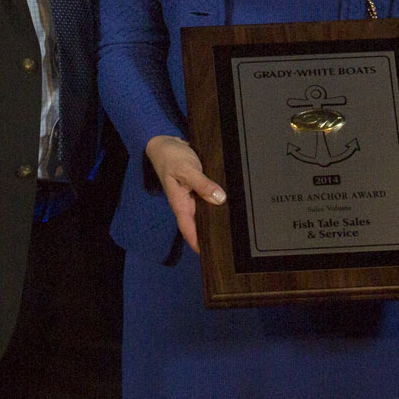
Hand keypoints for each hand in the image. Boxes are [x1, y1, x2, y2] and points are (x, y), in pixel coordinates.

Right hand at [146, 134, 225, 253]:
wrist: (166, 143)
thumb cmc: (172, 157)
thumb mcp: (187, 169)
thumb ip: (202, 184)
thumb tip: (220, 199)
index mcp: (180, 204)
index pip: (189, 230)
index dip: (198, 244)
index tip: (211, 255)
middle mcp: (186, 204)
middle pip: (198, 225)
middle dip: (209, 236)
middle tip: (228, 246)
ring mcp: (191, 197)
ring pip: (204, 214)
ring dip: (214, 220)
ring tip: (232, 230)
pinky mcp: (197, 189)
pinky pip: (207, 201)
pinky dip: (215, 205)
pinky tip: (228, 207)